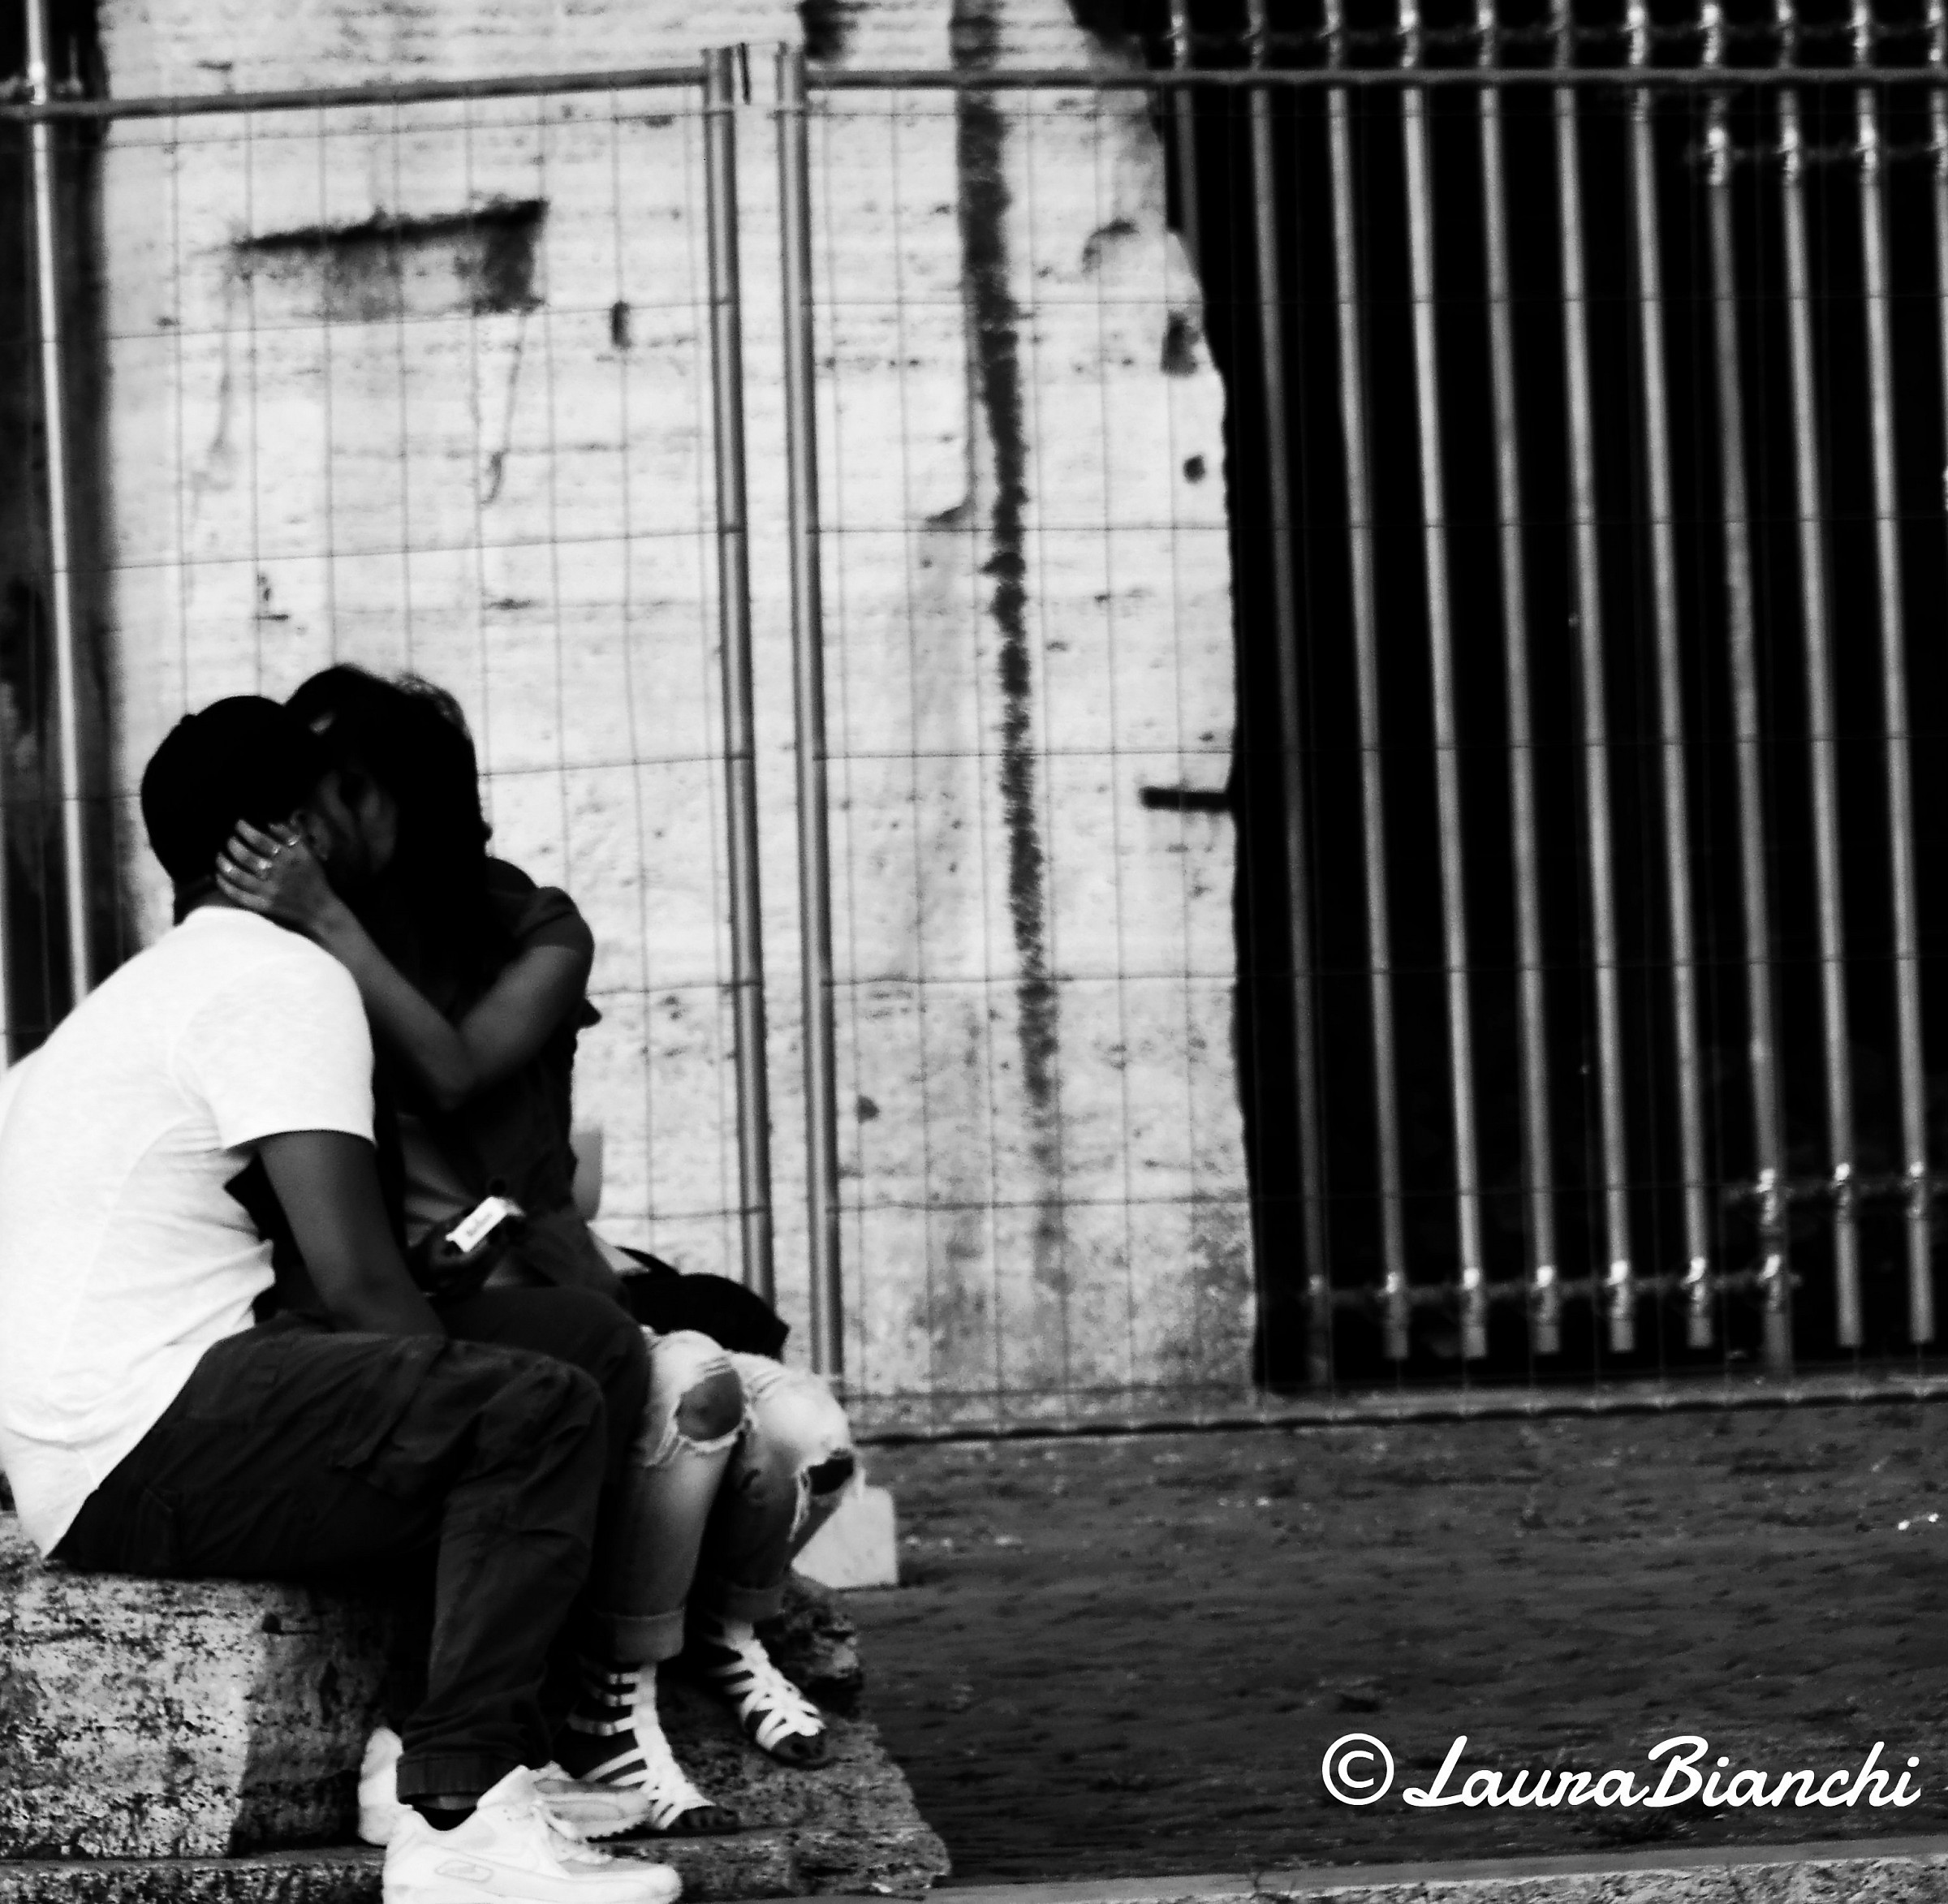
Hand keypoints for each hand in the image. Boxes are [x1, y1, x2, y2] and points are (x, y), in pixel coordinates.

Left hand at [216, 818, 345, 938]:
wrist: (321, 910)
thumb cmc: (314, 879)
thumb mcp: (308, 854)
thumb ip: (290, 838)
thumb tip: (268, 823)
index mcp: (289, 858)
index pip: (260, 840)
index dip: (245, 830)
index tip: (238, 824)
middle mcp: (277, 873)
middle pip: (245, 856)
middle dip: (232, 844)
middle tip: (229, 840)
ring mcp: (268, 891)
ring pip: (237, 875)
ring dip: (224, 863)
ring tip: (220, 856)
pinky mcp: (263, 906)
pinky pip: (238, 895)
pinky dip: (225, 885)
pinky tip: (219, 877)